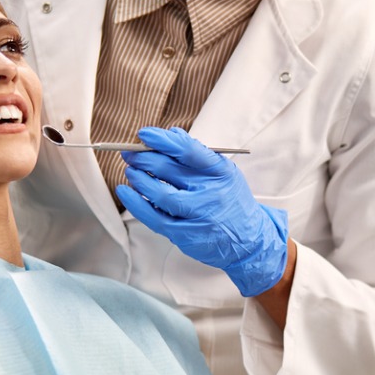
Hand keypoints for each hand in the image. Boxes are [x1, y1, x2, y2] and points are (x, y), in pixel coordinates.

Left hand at [116, 127, 287, 296]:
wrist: (248, 240)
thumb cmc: (230, 200)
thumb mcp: (223, 172)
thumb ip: (197, 154)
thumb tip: (171, 134)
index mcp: (220, 172)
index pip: (189, 151)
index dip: (163, 141)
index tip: (144, 134)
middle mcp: (210, 193)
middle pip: (169, 171)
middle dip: (144, 158)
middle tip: (130, 153)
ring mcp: (197, 215)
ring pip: (160, 194)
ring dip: (139, 179)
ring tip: (130, 171)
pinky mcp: (185, 234)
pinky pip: (154, 217)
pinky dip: (135, 204)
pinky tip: (125, 192)